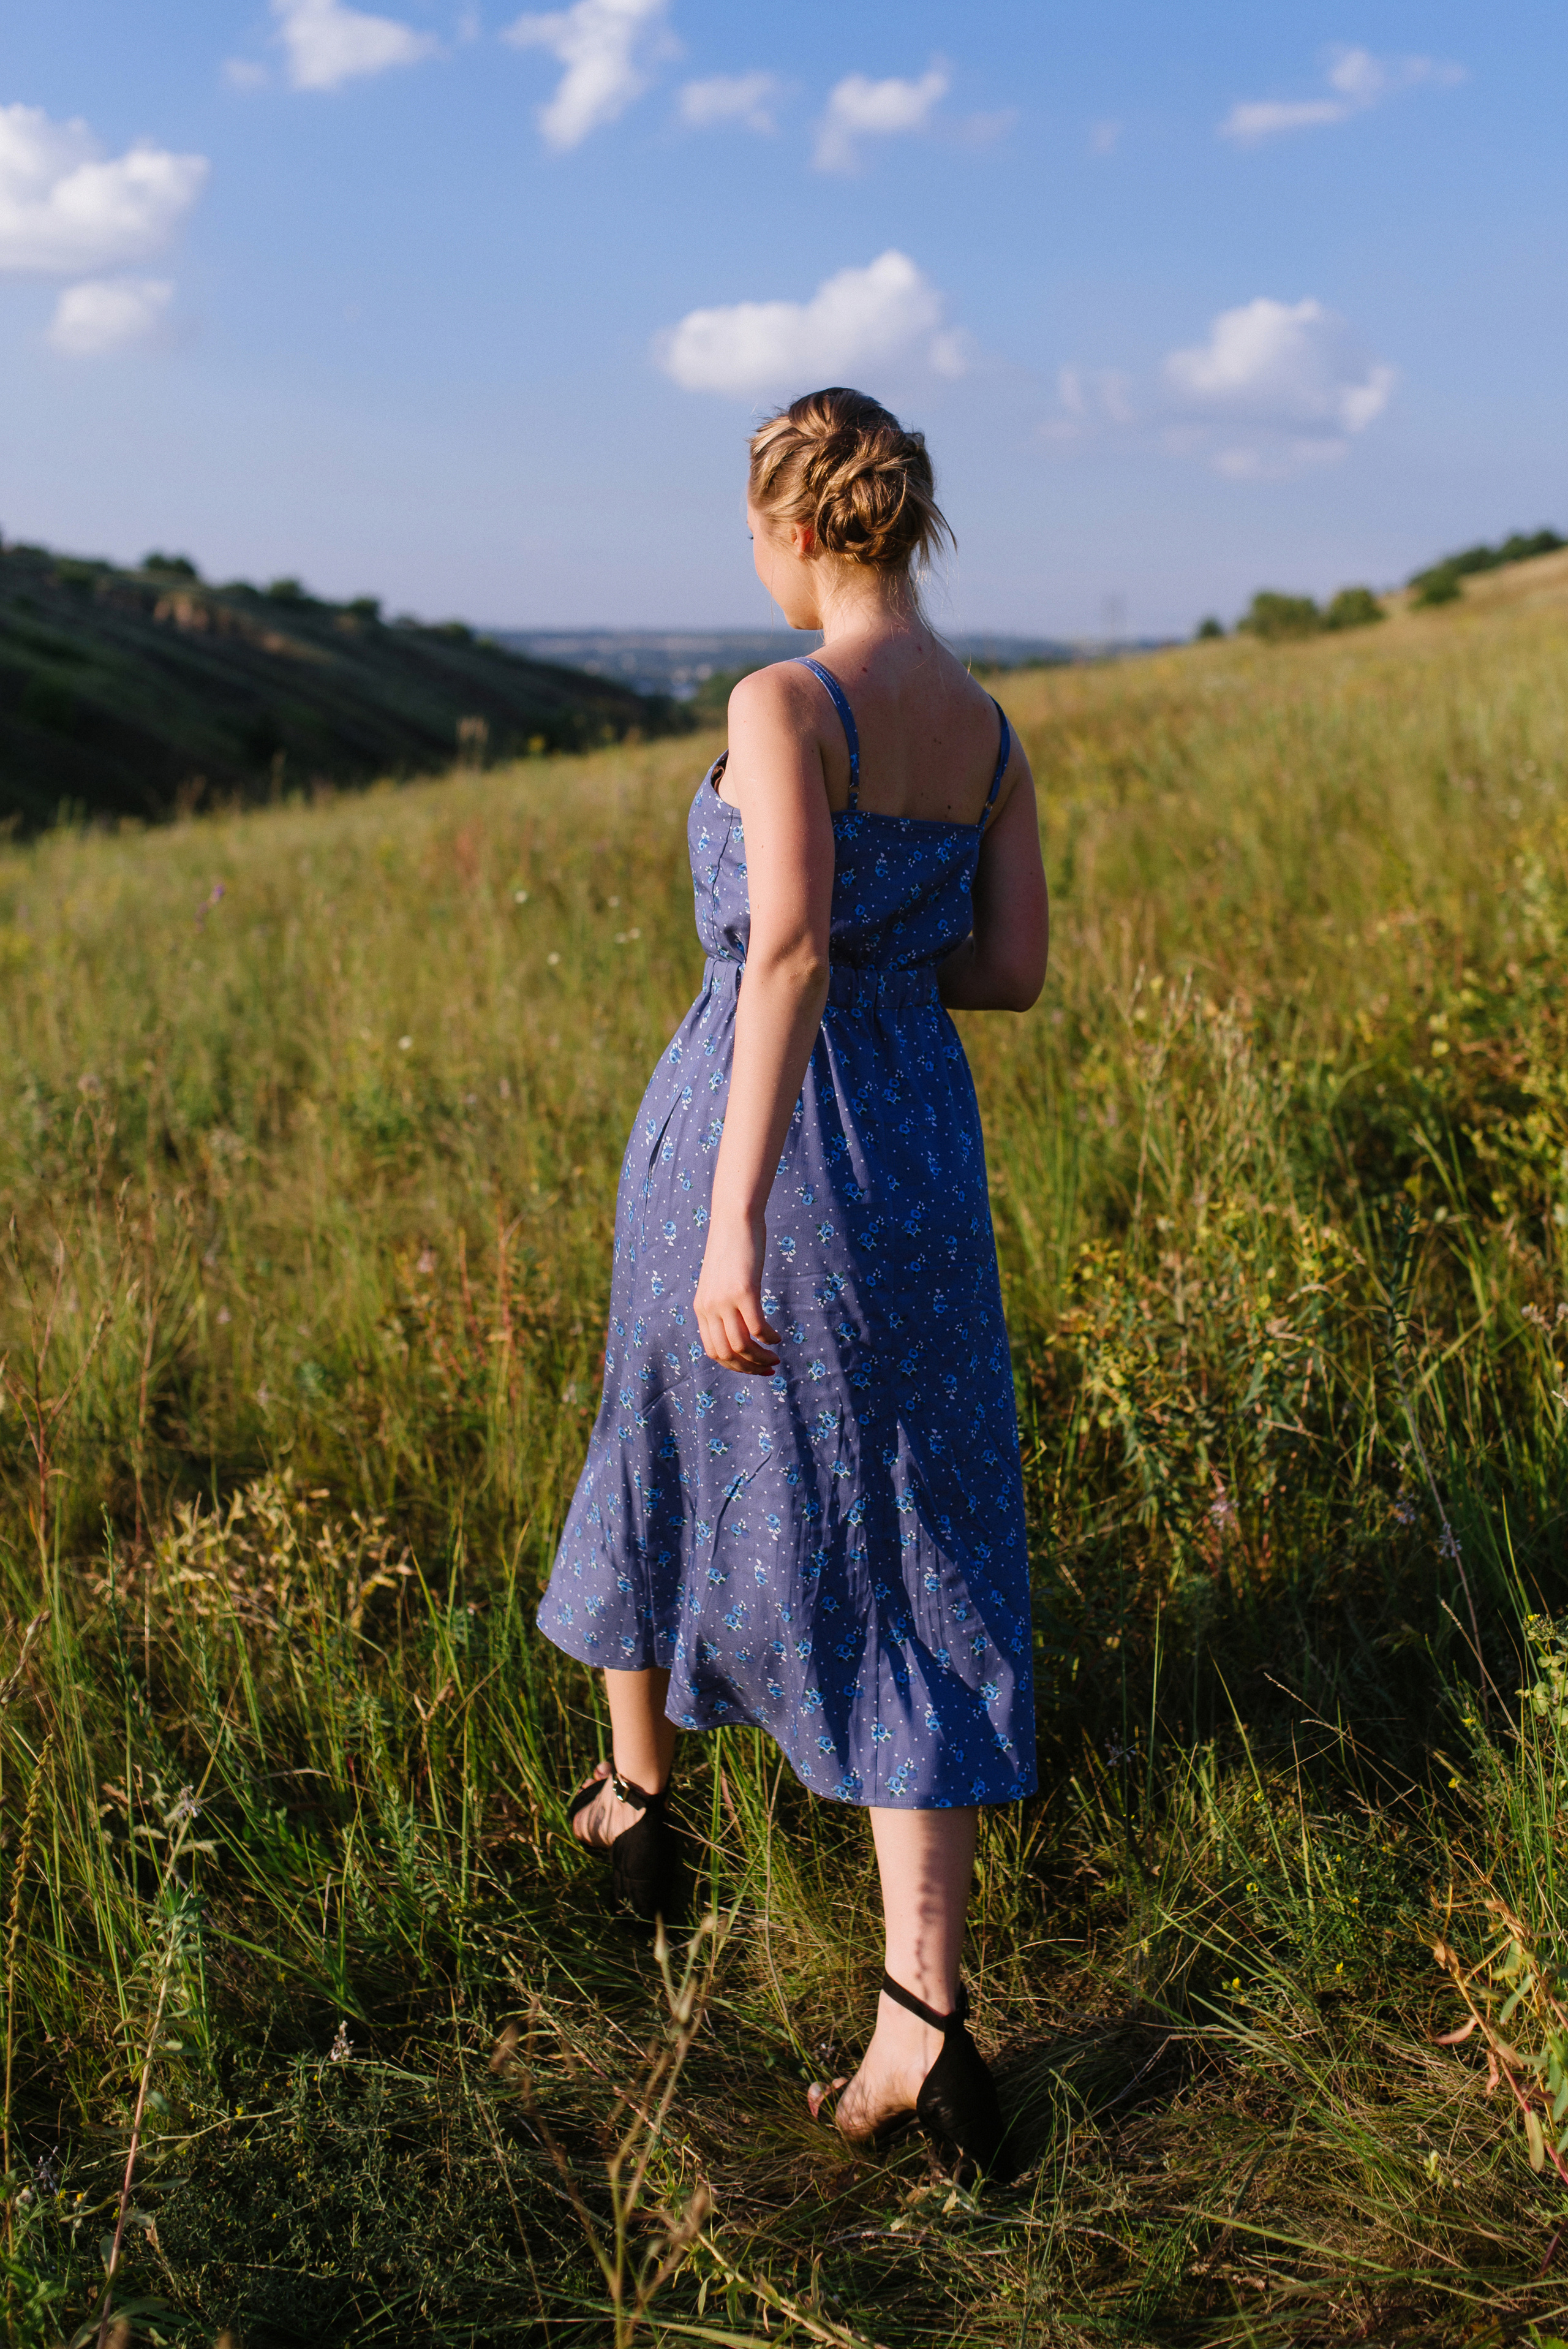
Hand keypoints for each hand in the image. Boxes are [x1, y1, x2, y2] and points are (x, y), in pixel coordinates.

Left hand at [695, 1212, 779, 1374]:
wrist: (734, 1219)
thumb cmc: (731, 1248)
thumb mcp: (720, 1281)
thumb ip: (723, 1303)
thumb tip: (738, 1325)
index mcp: (701, 1308)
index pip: (713, 1352)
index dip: (735, 1367)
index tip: (754, 1368)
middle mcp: (709, 1308)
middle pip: (727, 1354)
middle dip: (749, 1368)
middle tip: (769, 1368)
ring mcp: (725, 1300)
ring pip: (742, 1346)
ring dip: (761, 1357)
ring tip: (776, 1357)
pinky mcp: (744, 1291)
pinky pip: (757, 1327)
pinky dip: (769, 1338)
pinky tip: (778, 1338)